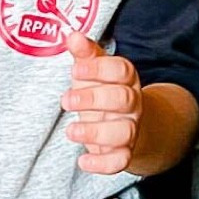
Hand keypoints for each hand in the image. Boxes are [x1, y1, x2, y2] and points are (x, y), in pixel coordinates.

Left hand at [62, 33, 143, 173]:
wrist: (125, 124)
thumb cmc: (103, 91)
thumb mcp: (94, 70)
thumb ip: (85, 54)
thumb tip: (72, 35)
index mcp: (126, 79)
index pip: (121, 70)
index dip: (99, 70)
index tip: (75, 69)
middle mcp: (132, 103)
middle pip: (123, 99)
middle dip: (93, 99)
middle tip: (66, 100)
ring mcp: (130, 128)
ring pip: (124, 131)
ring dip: (96, 132)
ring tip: (71, 131)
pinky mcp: (124, 152)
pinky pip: (120, 161)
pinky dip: (102, 164)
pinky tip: (83, 161)